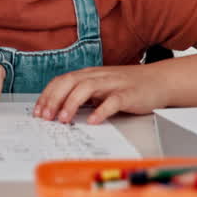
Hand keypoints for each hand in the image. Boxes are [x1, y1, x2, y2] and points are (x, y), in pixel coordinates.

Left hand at [34, 64, 168, 124]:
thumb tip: (58, 110)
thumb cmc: (127, 86)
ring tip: (63, 119)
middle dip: (54, 99)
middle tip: (45, 117)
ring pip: (86, 88)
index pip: (61, 81)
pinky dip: (101, 111)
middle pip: (69, 82)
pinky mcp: (129, 94)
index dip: (47, 95)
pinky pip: (113, 101)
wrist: (159, 80)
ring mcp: (113, 84)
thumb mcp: (100, 88)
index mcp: (88, 74)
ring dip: (71, 104)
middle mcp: (97, 76)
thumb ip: (82, 95)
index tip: (37, 112)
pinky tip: (92, 121)